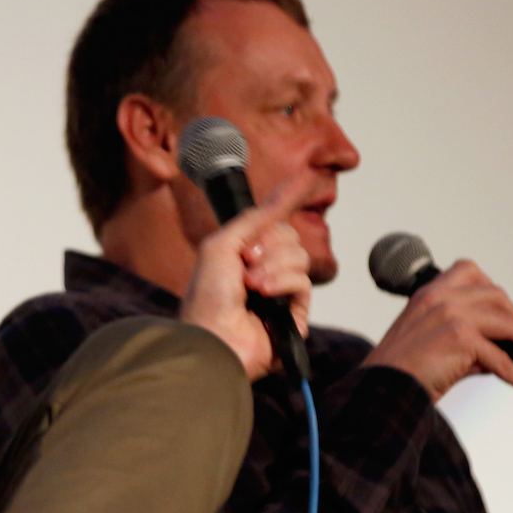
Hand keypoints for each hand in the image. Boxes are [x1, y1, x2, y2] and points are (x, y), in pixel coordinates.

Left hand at [179, 174, 315, 379]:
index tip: (305, 176)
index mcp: (241, 254)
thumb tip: (278, 199)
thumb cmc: (207, 297)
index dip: (286, 200)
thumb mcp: (221, 245)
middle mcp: (262, 270)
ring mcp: (279, 293)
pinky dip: (283, 282)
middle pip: (289, 235)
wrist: (213, 336)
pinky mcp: (294, 314)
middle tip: (245, 260)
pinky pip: (303, 281)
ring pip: (299, 256)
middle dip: (269, 243)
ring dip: (273, 265)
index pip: (271, 221)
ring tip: (250, 284)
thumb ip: (252, 220)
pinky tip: (264, 294)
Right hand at [363, 259, 512, 402]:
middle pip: (497, 295)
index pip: (469, 271)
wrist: (382, 390)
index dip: (492, 290)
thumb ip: (466, 338)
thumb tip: (508, 352)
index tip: (502, 313)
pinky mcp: (461, 338)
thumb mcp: (431, 341)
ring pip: (508, 322)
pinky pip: (503, 358)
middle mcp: (439, 297)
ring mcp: (451, 315)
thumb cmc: (401, 371)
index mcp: (427, 294)